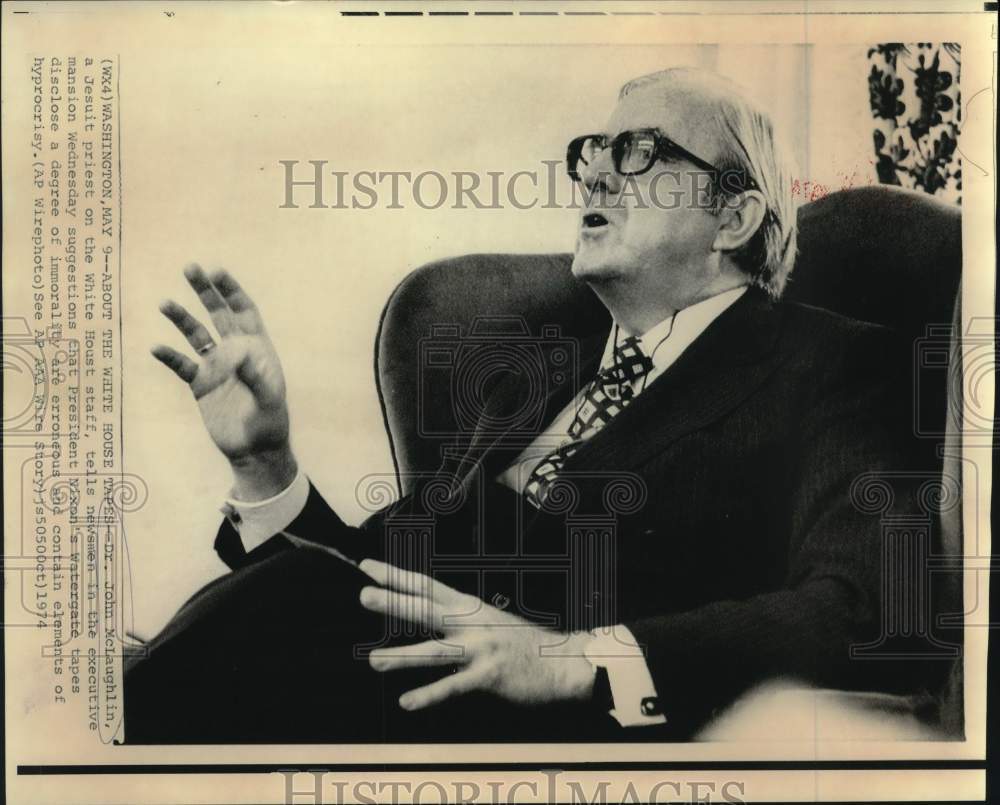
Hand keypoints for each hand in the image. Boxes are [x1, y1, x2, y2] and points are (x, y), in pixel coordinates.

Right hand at [152, 265, 295, 498]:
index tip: (217, 271)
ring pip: (196, 335)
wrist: (254, 450)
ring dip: (181, 319)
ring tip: (164, 303)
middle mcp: (235, 352)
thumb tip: (239, 355)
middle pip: (218, 314)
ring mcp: (216, 366)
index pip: (244, 311)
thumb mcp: (267, 400)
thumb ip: (255, 377)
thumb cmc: (269, 423)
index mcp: (257, 348)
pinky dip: (170, 356)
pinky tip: (156, 348)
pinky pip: (182, 365)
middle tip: (190, 268)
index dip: (232, 290)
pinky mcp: (200, 385)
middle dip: (205, 291)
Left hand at [358, 559, 595, 710]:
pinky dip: (429, 695)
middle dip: (394, 602)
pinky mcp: (489, 675)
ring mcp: (480, 648)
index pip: (426, 586)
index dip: (397, 576)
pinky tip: (407, 702)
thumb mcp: (489, 621)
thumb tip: (426, 617)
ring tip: (374, 660)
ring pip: (436, 651)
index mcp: (469, 607)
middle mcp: (472, 623)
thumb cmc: (523, 644)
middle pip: (427, 609)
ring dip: (403, 656)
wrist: (564, 662)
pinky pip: (454, 686)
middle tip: (364, 594)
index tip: (369, 567)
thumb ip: (458, 620)